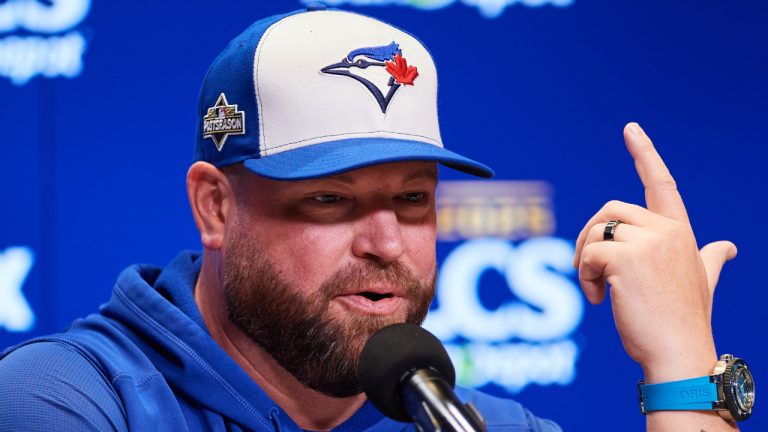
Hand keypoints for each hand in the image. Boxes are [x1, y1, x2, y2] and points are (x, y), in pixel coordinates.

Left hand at [573, 123, 736, 382]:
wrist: (680, 353)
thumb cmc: (685, 321)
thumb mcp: (702, 283)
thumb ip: (711, 260)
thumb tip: (728, 247)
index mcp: (681, 232)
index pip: (661, 185)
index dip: (645, 154)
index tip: (630, 129)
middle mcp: (667, 231)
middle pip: (609, 212)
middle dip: (590, 236)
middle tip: (588, 270)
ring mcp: (650, 242)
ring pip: (596, 231)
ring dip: (585, 260)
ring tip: (596, 290)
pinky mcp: (627, 258)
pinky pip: (589, 254)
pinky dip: (584, 276)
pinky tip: (598, 300)